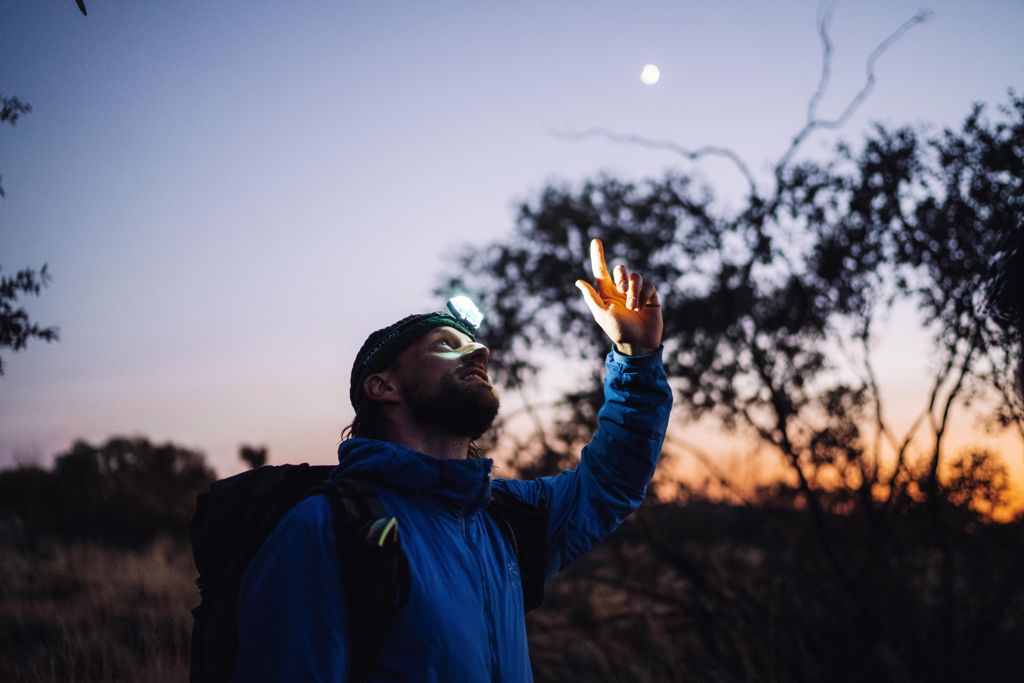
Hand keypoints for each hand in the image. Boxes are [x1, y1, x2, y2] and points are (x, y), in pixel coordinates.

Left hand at [575, 238, 662, 354]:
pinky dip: (644, 294)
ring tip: (633, 307)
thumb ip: (591, 297)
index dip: (598, 255)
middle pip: (621, 269)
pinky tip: (642, 307)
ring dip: (633, 290)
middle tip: (621, 289)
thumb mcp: (601, 314)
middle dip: (621, 275)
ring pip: (635, 276)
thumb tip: (578, 281)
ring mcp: (637, 292)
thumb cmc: (618, 331)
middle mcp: (621, 290)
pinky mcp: (650, 296)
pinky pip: (649, 284)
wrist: (639, 344)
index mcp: (607, 293)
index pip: (601, 271)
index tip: (595, 240)